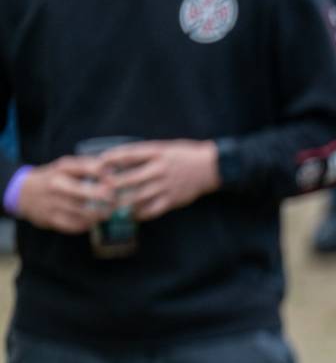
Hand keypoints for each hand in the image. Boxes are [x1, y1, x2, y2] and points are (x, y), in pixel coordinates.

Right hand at [12, 156, 114, 233]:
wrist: (22, 193)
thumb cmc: (54, 179)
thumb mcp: (66, 167)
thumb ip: (88, 166)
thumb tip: (114, 168)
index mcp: (62, 168)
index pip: (87, 167)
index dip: (105, 175)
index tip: (116, 180)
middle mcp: (57, 184)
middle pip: (87, 192)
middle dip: (106, 197)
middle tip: (116, 200)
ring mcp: (53, 202)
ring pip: (84, 212)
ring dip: (100, 214)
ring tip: (108, 213)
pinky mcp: (51, 219)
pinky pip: (75, 225)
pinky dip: (87, 224)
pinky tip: (93, 221)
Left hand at [101, 139, 219, 220]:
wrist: (210, 168)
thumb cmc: (184, 155)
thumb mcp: (163, 148)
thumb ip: (143, 154)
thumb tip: (118, 160)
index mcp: (156, 153)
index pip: (128, 154)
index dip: (110, 159)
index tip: (97, 164)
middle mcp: (159, 170)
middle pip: (129, 179)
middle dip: (111, 185)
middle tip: (97, 190)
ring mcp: (165, 186)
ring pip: (137, 197)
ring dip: (120, 203)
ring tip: (107, 206)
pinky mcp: (172, 200)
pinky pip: (151, 210)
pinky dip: (138, 214)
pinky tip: (128, 215)